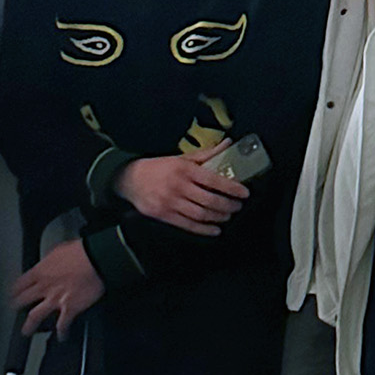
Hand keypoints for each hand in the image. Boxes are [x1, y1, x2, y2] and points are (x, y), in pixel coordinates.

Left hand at [12, 239, 104, 334]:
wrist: (96, 259)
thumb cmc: (81, 252)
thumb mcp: (58, 250)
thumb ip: (49, 261)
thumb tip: (48, 264)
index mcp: (40, 271)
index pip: (20, 284)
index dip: (14, 290)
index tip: (13, 293)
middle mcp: (44, 287)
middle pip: (23, 300)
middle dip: (17, 305)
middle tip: (15, 309)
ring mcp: (55, 299)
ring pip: (35, 316)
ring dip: (29, 325)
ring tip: (26, 331)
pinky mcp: (70, 308)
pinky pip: (62, 324)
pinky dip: (62, 332)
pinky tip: (62, 336)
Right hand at [115, 148, 247, 234]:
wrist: (130, 179)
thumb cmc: (159, 167)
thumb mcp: (182, 157)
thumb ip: (206, 154)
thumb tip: (227, 144)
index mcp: (184, 170)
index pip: (214, 180)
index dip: (232, 188)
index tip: (244, 193)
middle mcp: (178, 186)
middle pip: (209, 200)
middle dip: (228, 205)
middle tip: (238, 206)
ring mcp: (170, 202)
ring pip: (200, 214)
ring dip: (218, 217)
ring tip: (228, 216)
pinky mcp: (164, 215)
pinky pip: (188, 225)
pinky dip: (204, 229)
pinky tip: (215, 229)